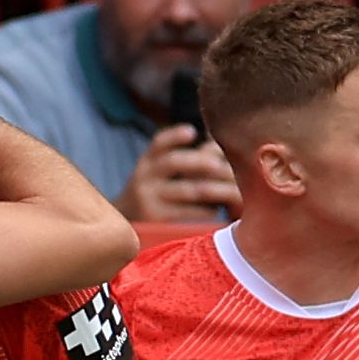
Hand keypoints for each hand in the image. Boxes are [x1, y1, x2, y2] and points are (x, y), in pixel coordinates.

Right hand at [115, 125, 241, 225]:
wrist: (124, 227)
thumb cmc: (155, 197)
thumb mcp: (161, 175)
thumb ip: (188, 161)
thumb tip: (219, 148)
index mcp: (149, 161)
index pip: (159, 142)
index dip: (175, 136)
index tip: (192, 132)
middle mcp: (146, 176)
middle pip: (175, 162)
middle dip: (204, 163)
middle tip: (224, 167)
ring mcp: (149, 198)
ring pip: (189, 190)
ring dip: (216, 190)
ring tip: (233, 193)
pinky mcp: (157, 219)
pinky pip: (188, 211)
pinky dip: (206, 210)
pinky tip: (217, 211)